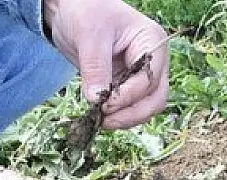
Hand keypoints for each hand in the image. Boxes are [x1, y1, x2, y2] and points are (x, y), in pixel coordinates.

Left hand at [44, 0, 168, 128]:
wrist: (71, 9)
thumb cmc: (84, 11)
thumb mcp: (89, 35)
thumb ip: (95, 68)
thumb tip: (96, 100)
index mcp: (152, 42)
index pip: (149, 79)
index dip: (128, 96)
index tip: (103, 105)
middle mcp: (154, 60)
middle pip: (155, 98)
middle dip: (132, 113)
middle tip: (105, 121)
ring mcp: (142, 74)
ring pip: (146, 107)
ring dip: (126, 118)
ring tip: (100, 120)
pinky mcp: (129, 84)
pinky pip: (131, 106)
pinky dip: (119, 115)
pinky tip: (100, 115)